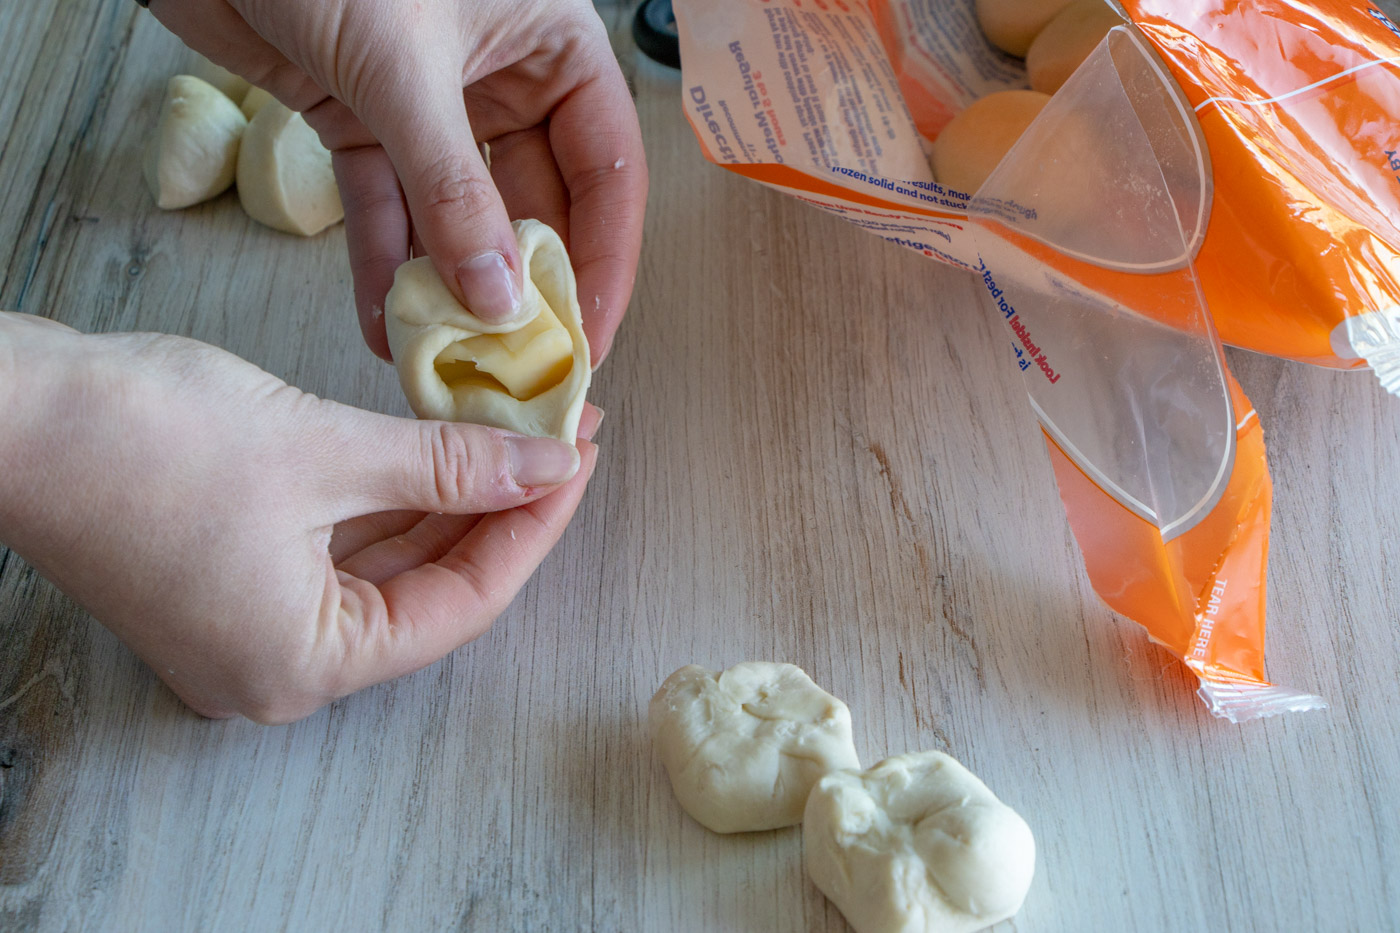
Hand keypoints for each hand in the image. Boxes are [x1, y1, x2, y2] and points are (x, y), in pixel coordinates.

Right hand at [0, 313, 598, 722]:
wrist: (5, 409)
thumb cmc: (139, 440)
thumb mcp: (322, 451)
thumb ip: (447, 465)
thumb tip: (546, 467)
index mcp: (303, 664)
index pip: (462, 603)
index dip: (533, 527)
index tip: (581, 460)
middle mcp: (278, 664)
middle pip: (427, 586)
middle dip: (498, 507)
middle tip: (560, 438)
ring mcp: (250, 623)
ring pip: (385, 562)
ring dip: (449, 496)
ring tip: (516, 433)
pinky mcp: (230, 576)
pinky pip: (338, 544)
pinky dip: (392, 495)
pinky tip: (444, 444)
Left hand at [149, 0, 647, 361]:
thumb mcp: (404, 68)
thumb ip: (451, 188)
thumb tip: (497, 297)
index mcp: (552, 47)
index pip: (606, 170)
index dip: (604, 260)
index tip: (587, 335)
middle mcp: (503, 79)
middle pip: (535, 205)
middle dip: (521, 287)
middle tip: (518, 367)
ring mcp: (431, 106)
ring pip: (456, 218)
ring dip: (449, 289)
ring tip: (447, 360)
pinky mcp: (362, 121)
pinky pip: (385, 208)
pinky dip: (382, 264)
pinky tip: (383, 325)